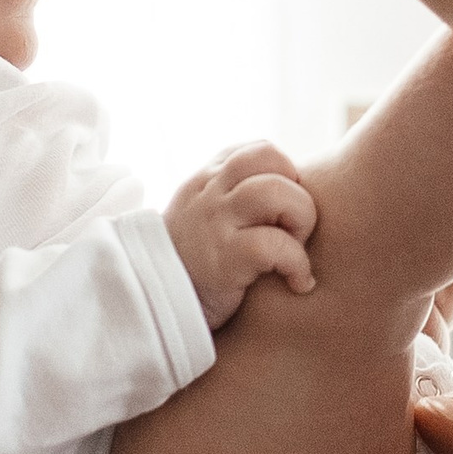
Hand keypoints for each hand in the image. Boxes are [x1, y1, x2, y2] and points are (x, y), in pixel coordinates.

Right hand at [165, 142, 316, 330]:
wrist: (150, 304)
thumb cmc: (190, 262)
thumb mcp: (201, 213)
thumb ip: (231, 194)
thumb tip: (288, 186)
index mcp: (208, 179)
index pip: (262, 149)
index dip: (288, 173)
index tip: (286, 208)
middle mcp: (210, 193)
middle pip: (272, 160)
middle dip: (300, 193)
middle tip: (296, 231)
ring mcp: (214, 224)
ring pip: (275, 192)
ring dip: (302, 220)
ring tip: (297, 250)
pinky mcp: (223, 260)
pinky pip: (274, 246)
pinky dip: (298, 263)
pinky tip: (299, 282)